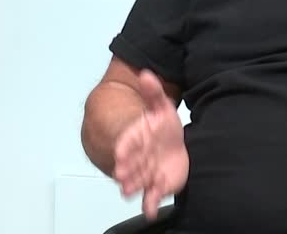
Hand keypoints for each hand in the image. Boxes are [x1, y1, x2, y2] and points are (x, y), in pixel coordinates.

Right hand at [113, 70, 188, 218]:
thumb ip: (153, 92)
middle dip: (126, 170)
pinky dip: (150, 204)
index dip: (124, 148)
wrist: (166, 142)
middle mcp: (138, 157)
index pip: (127, 142)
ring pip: (138, 180)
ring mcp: (147, 172)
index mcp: (137, 137)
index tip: (119, 152)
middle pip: (131, 164)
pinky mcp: (157, 184)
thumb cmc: (161, 125)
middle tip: (122, 176)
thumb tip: (147, 74)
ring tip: (131, 191)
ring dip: (134, 186)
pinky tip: (150, 211)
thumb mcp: (160, 106)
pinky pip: (152, 196)